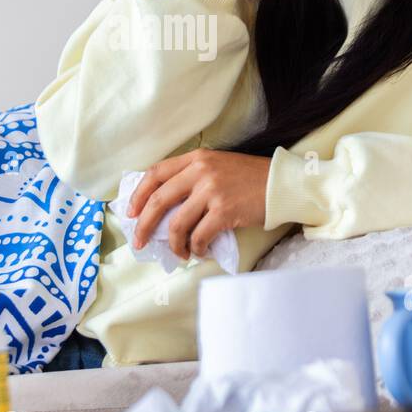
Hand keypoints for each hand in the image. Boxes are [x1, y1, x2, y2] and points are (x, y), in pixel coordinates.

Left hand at [125, 148, 271, 261]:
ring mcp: (212, 191)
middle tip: (139, 241)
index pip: (155, 173)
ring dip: (173, 244)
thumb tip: (165, 206)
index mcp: (196, 158)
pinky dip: (195, 248)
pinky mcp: (224, 211)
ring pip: (176, 224)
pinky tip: (199, 251)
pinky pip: (199, 236)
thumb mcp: (217, 166)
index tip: (131, 211)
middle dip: (144, 224)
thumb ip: (192, 177)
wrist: (281, 184)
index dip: (138, 194)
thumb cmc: (249, 178)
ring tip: (179, 253)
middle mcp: (200, 171)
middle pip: (159, 200)